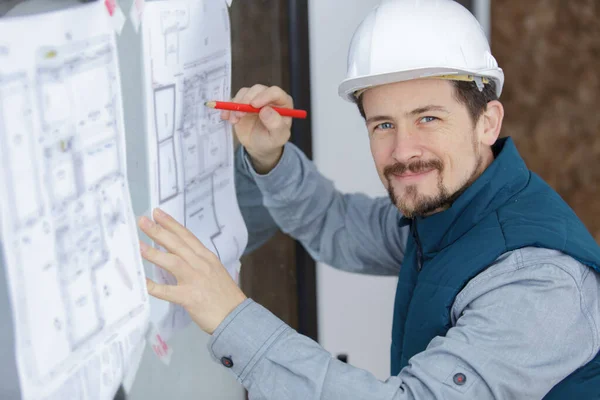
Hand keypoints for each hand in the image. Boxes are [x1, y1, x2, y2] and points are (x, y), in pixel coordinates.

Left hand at [138, 209, 246, 334]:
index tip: (157, 213)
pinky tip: (140, 282)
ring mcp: (195, 280)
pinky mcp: (189, 297)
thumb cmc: (225, 296)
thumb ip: (198, 263)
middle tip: (142, 221)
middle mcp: (201, 264)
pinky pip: (167, 291)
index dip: (171, 224)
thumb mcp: (215, 271)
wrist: (237, 316)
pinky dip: (152, 286)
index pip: (187, 236)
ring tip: (138, 245)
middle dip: (158, 231)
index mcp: (207, 257)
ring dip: (154, 253)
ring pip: (172, 261)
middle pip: (177, 244)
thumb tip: (179, 255)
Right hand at [222, 84, 292, 173]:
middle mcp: (269, 98)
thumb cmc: (271, 141)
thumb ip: (275, 124)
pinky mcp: (242, 103)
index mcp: (283, 103)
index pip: (275, 92)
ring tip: (235, 120)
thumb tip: (266, 110)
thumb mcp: (278, 137)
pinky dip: (228, 108)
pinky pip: (234, 100)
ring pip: (244, 92)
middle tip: (240, 114)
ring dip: (237, 105)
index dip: (264, 96)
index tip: (253, 105)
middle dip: (247, 100)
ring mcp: (255, 99)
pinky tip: (226, 117)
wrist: (258, 146)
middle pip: (257, 89)